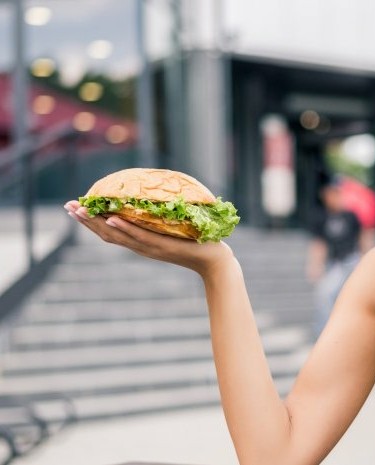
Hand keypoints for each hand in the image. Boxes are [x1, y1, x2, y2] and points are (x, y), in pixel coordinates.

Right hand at [64, 200, 232, 275]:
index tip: (74, 208)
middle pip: (107, 234)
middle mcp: (141, 246)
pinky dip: (125, 228)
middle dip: (86, 221)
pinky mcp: (162, 246)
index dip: (91, 221)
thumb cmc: (195, 243)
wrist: (214, 261)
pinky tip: (112, 219)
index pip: (110, 231)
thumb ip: (160, 220)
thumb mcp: (172, 230)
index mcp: (141, 242)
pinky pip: (140, 236)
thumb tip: (152, 200)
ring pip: (119, 235)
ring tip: (81, 211)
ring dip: (98, 223)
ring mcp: (150, 247)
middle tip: (68, 207)